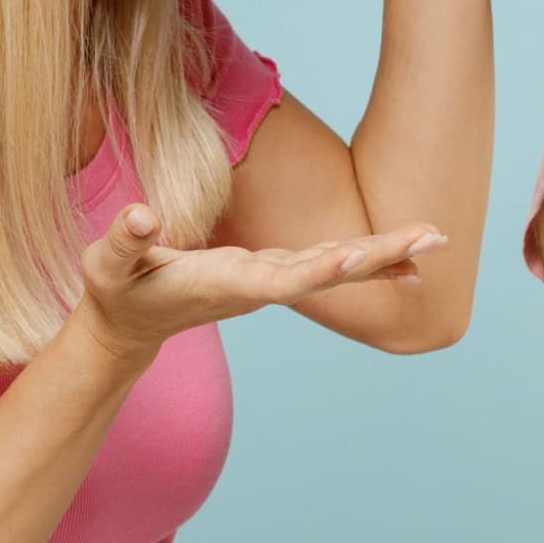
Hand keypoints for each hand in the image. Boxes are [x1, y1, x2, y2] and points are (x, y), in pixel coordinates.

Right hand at [73, 203, 447, 360]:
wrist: (129, 329)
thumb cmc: (117, 292)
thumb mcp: (107, 265)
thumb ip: (123, 240)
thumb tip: (143, 214)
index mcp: (227, 284)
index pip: (286, 277)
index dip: (324, 267)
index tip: (362, 252)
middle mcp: (260, 285)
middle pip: (330, 271)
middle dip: (381, 255)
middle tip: (435, 237)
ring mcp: (270, 279)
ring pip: (337, 267)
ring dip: (386, 254)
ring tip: (436, 238)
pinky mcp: (271, 272)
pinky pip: (329, 265)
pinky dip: (367, 259)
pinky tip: (405, 259)